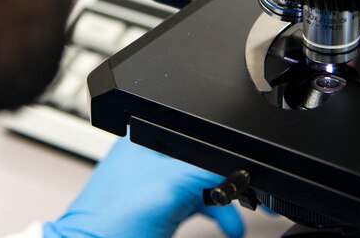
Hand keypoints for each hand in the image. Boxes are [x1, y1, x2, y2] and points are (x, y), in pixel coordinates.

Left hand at [43, 137, 244, 237]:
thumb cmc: (110, 219)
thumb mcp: (170, 184)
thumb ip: (206, 169)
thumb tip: (237, 167)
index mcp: (144, 135)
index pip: (197, 136)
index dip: (224, 154)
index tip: (245, 171)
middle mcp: (149, 158)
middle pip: (202, 162)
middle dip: (227, 182)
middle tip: (248, 200)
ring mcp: (153, 185)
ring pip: (201, 186)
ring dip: (222, 203)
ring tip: (234, 220)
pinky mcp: (158, 210)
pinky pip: (194, 205)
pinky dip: (213, 214)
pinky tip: (223, 224)